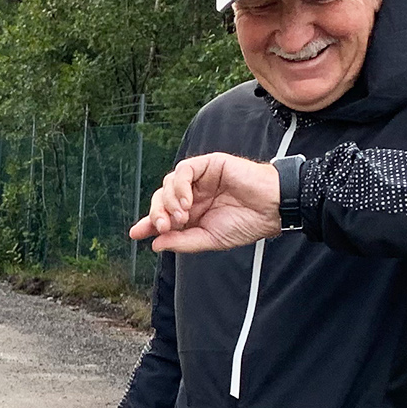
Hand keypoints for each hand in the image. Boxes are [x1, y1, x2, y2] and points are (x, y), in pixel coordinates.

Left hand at [129, 153, 280, 254]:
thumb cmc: (247, 223)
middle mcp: (194, 194)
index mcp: (193, 212)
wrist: (272, 208)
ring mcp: (201, 179)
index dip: (147, 223)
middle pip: (161, 198)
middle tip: (162, 226)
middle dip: (156, 213)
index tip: (135, 234)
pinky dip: (180, 185)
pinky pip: (184, 169)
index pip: (163, 215)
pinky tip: (187, 201)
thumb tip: (155, 243)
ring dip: (168, 201)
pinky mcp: (209, 164)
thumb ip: (182, 241)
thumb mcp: (210, 239)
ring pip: (169, 183)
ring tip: (181, 216)